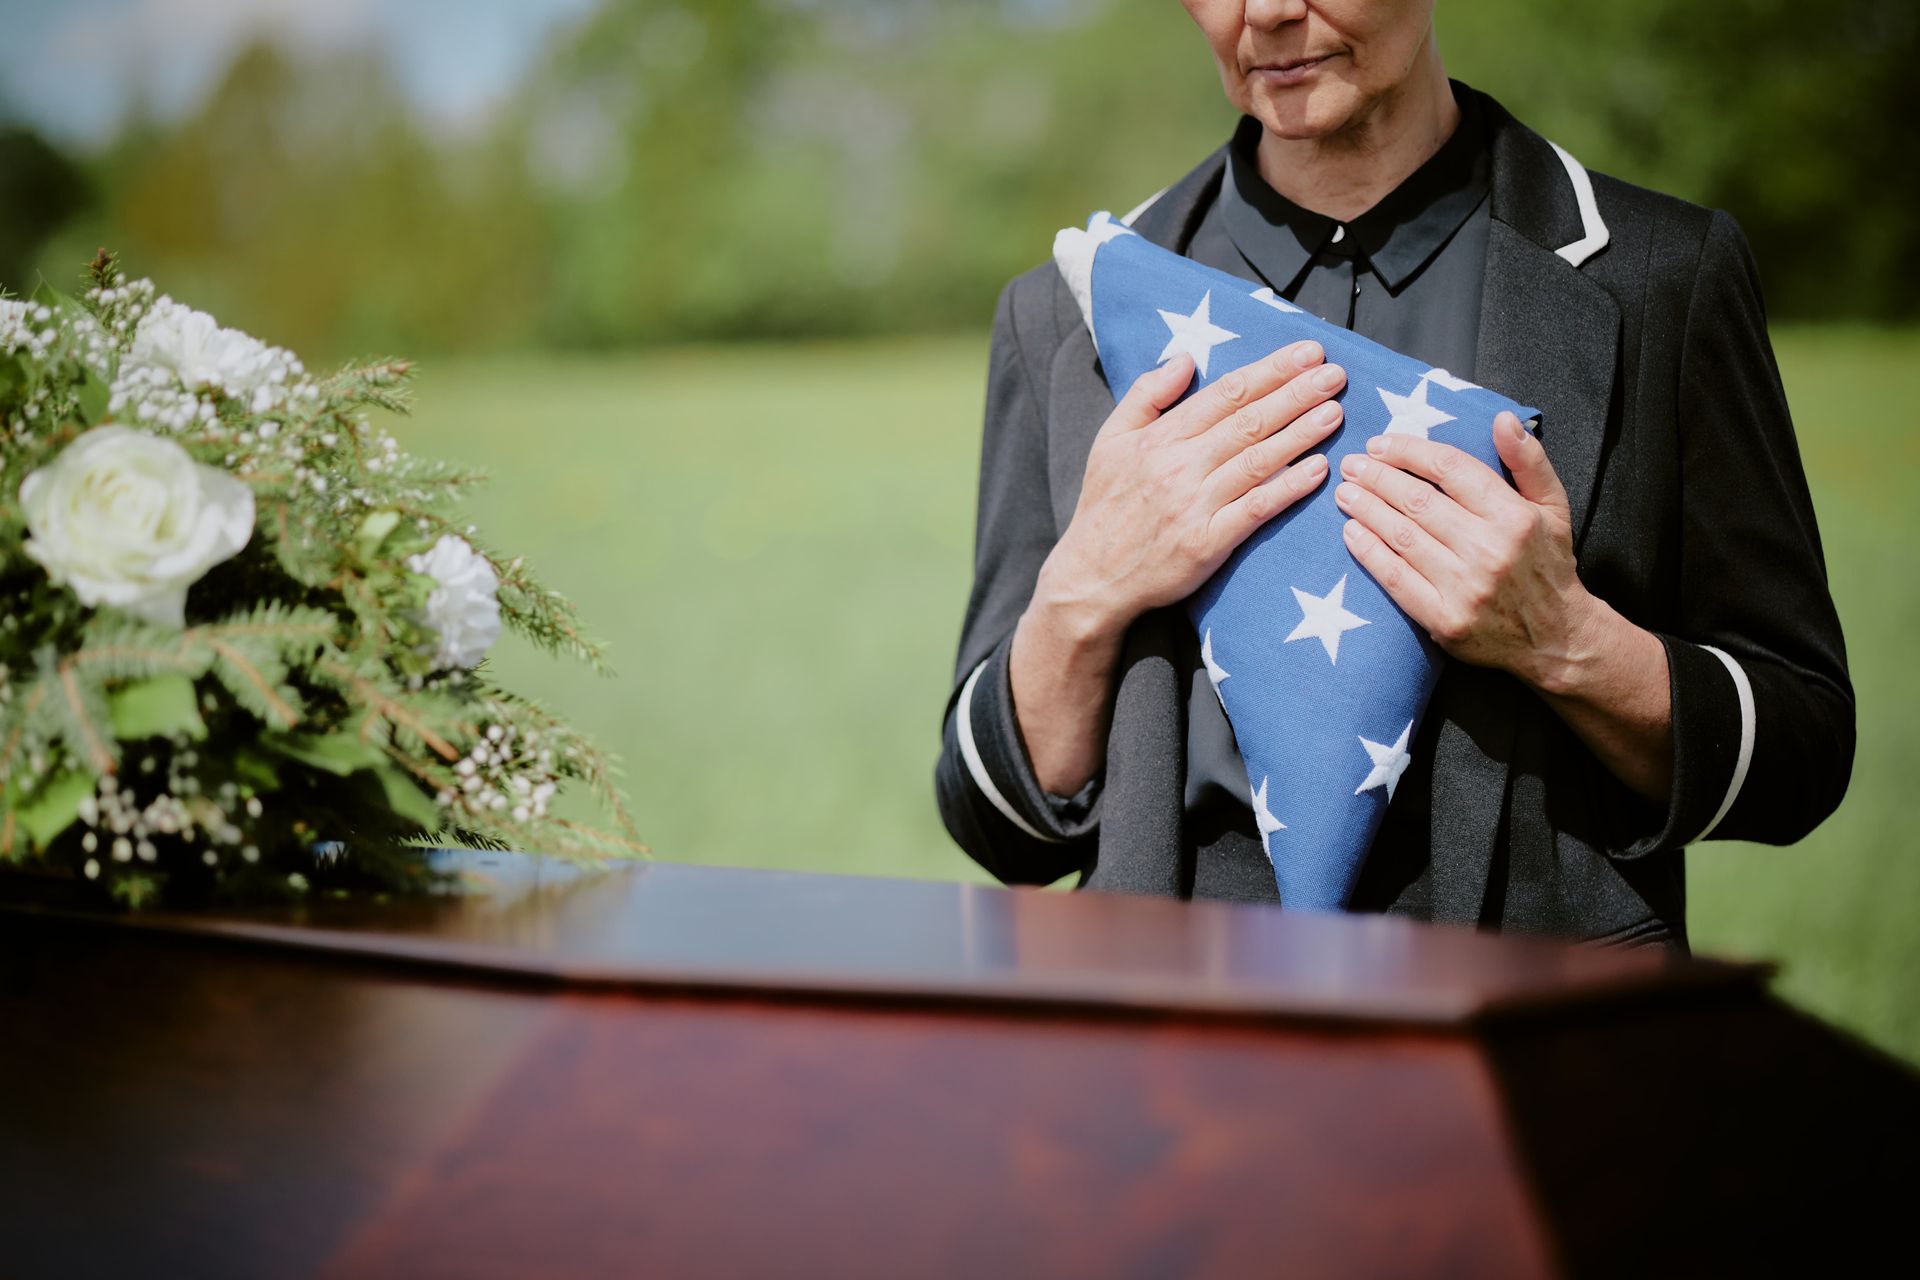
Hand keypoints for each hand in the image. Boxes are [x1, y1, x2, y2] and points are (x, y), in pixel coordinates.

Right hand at [1038, 340, 1346, 639]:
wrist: (1091, 577)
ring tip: (1335, 411)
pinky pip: (1256, 508)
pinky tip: (1318, 469)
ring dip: (1301, 433)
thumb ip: (1146, 395)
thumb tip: (1186, 359)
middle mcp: (1179, 466)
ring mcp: (1195, 505)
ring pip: (1257, 460)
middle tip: (1336, 373)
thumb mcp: (1109, 440)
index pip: (1225, 394)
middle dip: (1296, 393)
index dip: (1270, 371)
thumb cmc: (1104, 507)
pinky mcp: (1208, 543)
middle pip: (1249, 421)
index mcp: (1159, 438)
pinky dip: (1288, 487)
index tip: (1306, 353)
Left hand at [1332, 411, 1602, 693]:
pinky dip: (1369, 553)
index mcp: (1514, 516)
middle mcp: (1489, 549)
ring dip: (1366, 510)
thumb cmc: (1547, 564)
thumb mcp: (1554, 507)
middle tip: (1352, 465)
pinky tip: (1351, 533)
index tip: (1380, 443)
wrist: (1554, 638)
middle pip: (1418, 501)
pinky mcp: (1444, 619)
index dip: (1409, 451)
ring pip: (1402, 536)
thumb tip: (1503, 419)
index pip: (1450, 469)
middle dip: (1378, 478)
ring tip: (1345, 493)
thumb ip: (1529, 461)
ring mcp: (1465, 587)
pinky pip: (1396, 579)